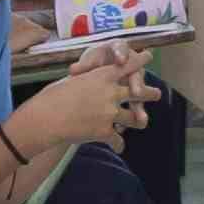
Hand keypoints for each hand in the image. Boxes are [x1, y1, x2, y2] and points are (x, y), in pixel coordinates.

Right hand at [24, 59, 141, 153]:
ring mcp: (110, 113)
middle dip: (149, 93)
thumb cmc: (52, 97)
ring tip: (143, 122)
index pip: (127, 65)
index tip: (150, 55)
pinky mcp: (105, 131)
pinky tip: (119, 148)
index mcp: (102, 76)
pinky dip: (118, 144)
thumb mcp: (72, 81)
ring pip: (133, 118)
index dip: (140, 61)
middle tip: (158, 94)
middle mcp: (111, 92)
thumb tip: (92, 82)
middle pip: (138, 92)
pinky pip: (117, 139)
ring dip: (138, 120)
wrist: (45, 119)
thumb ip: (88, 81)